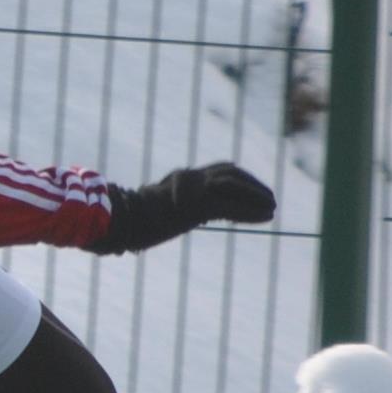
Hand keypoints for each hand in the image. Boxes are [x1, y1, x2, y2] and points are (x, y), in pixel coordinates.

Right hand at [92, 161, 276, 256]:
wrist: (119, 222)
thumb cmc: (130, 221)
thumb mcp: (156, 211)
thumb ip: (174, 208)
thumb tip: (182, 216)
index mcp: (182, 178)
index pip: (218, 171)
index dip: (241, 179)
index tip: (255, 189)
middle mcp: (189, 178)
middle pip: (230, 173)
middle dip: (253, 185)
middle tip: (270, 198)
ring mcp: (192, 191)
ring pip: (234, 186)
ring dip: (256, 196)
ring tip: (272, 206)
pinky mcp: (195, 206)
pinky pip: (230, 207)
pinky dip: (251, 211)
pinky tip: (267, 216)